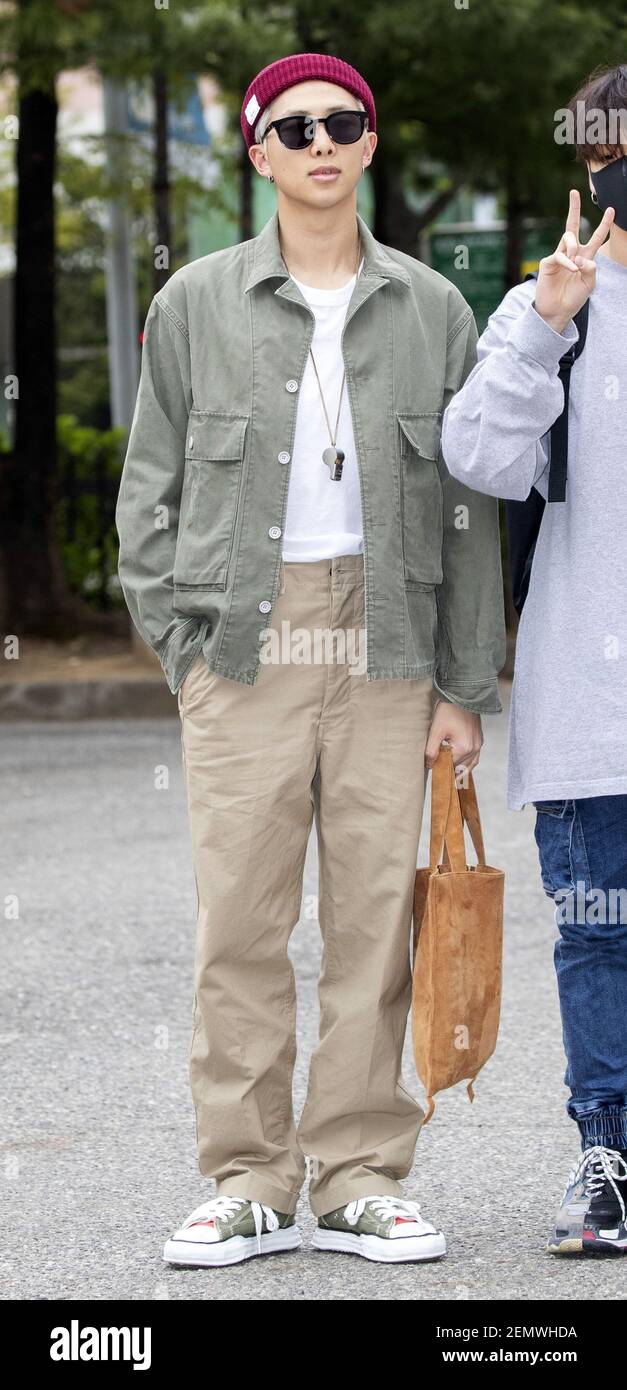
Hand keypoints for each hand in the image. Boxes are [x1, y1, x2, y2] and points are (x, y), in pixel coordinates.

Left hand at [424, 700, 482, 787]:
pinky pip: (475, 757)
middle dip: (451, 772)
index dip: (440, 771)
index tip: (432, 774)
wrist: (463, 695)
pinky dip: (468, 763)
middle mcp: (474, 748)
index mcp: (464, 748)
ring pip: (470, 765)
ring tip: (451, 777)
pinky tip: (461, 764)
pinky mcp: (479, 739)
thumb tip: (429, 765)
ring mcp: (479, 744)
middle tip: (441, 779)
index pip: (450, 767)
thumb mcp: (436, 731)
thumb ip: (431, 750)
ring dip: (461, 771)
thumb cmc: (449, 710)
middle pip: (461, 768)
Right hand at [534, 188, 613, 333]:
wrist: (557, 311)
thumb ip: (591, 269)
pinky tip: (572, 269)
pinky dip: (567, 261)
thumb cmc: (574, 299)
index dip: (604, 224)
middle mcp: (571, 253)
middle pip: (572, 226)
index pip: (596, 237)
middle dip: (574, 209)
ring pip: (568, 238)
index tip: (611, 210)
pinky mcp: (548, 262)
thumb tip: (581, 256)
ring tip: (575, 266)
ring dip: (574, 248)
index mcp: (585, 257)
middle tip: (574, 192)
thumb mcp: (590, 284)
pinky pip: (560, 255)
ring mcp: (559, 256)